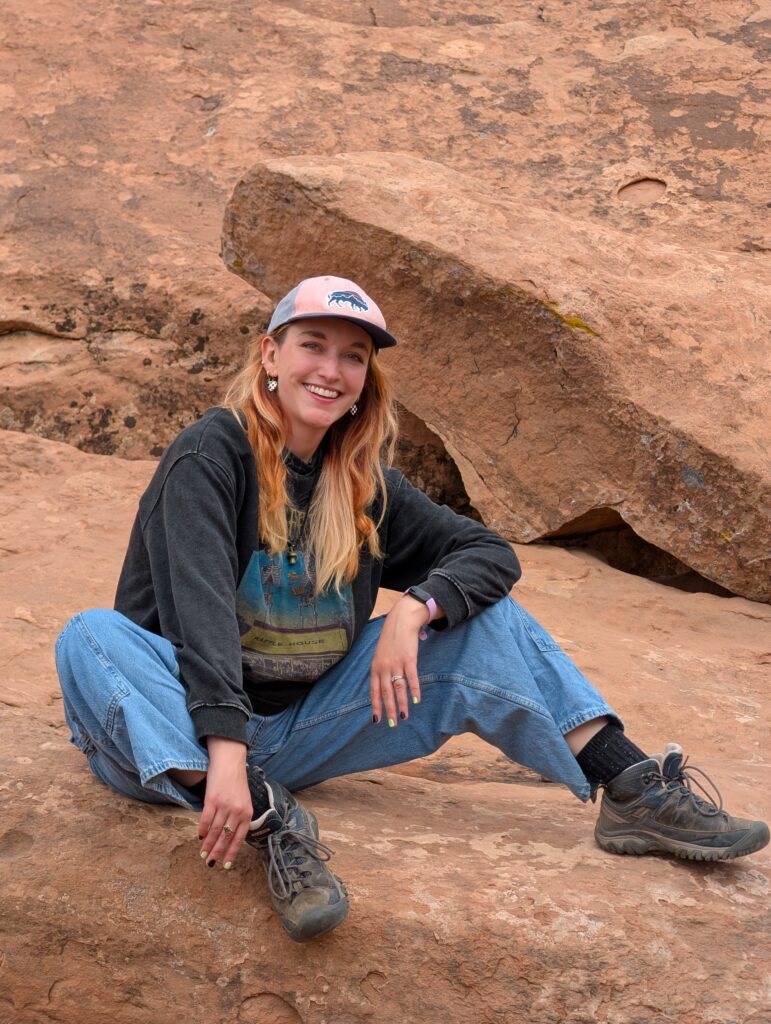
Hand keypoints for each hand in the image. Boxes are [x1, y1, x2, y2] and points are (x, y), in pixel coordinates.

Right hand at [198, 737, 252, 868]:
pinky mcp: (212, 799)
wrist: (230, 763)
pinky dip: (202, 830)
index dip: (232, 852)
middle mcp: (237, 810)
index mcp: (247, 812)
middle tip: (210, 864)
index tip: (226, 865)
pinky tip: (199, 837)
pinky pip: (206, 819)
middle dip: (218, 852)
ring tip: (203, 855)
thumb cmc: (237, 783)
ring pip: (215, 830)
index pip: (239, 838)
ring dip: (208, 844)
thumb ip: (240, 817)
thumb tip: (231, 837)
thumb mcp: (244, 800)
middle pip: (226, 836)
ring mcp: (224, 805)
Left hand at [370, 596, 428, 726]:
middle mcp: (384, 667)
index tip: (376, 720)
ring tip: (404, 717)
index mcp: (375, 667)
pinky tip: (416, 700)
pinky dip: (414, 690)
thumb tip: (381, 687)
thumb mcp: (380, 655)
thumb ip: (380, 670)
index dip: (375, 705)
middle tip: (391, 724)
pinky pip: (412, 677)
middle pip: (385, 692)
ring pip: (398, 687)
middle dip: (388, 709)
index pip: (374, 691)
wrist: (401, 621)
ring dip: (401, 703)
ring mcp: (396, 663)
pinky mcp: (409, 659)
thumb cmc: (390, 640)